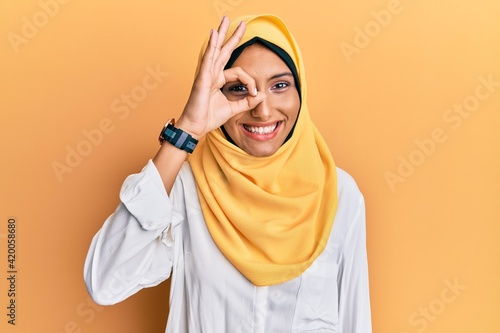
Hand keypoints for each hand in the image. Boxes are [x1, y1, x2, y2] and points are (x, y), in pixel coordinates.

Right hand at [176, 16, 264, 138]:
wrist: (195, 127)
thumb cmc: (209, 118)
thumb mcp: (234, 109)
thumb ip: (247, 102)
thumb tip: (262, 95)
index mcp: (218, 80)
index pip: (239, 72)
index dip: (250, 81)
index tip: (255, 93)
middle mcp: (212, 74)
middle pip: (224, 51)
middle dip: (232, 36)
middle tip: (240, 23)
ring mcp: (206, 74)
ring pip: (216, 50)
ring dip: (221, 34)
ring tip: (225, 20)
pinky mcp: (202, 78)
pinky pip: (208, 59)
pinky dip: (211, 46)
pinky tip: (214, 34)